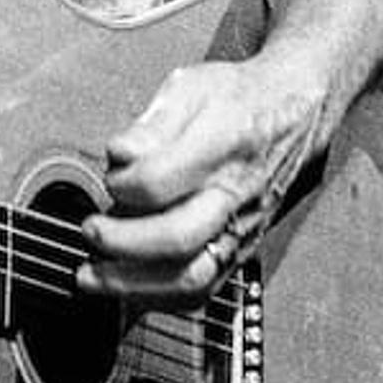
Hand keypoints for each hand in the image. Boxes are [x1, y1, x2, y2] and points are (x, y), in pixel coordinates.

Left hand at [81, 54, 335, 306]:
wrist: (293, 113)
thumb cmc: (236, 98)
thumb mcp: (191, 85)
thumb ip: (152, 124)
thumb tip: (120, 154)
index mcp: (224, 143)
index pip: (161, 180)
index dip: (122, 184)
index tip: (110, 176)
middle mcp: (236, 193)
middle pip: (178, 237)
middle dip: (122, 243)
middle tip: (90, 230)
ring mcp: (242, 226)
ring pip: (192, 276)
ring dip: (134, 285)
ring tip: (93, 277)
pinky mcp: (242, 248)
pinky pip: (203, 289)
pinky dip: (159, 297)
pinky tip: (125, 288)